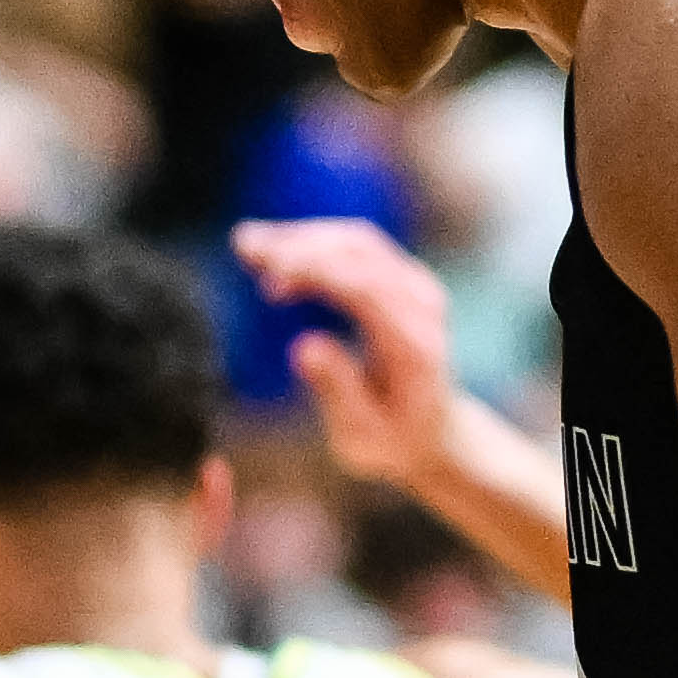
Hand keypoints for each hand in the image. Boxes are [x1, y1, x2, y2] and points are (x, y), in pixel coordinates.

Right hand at [233, 216, 468, 493]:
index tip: (268, 274)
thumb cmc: (390, 439)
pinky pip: (359, 248)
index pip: (366, 289)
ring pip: (357, 243)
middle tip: (245, 247)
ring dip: (302, 238)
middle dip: (300, 245)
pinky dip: (315, 244)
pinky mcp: (404, 279)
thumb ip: (337, 391)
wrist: (432, 432)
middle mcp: (423, 306)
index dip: (316, 272)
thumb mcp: (361, 435)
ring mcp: (418, 287)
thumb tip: (305, 347)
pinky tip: (276, 254)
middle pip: (361, 254)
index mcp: (414, 345)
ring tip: (249, 244)